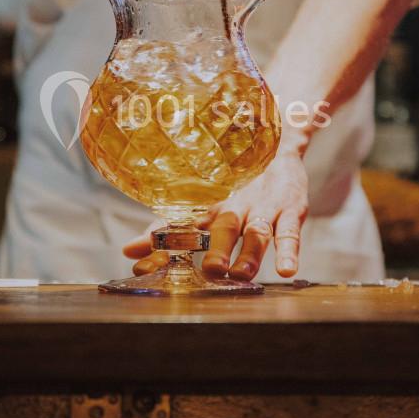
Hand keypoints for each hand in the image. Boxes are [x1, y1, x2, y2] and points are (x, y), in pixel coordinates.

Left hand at [122, 151, 309, 280]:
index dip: (164, 243)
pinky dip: (290, 249)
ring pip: (256, 232)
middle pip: (223, 229)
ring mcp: (263, 208)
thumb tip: (127, 251)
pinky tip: (288, 269)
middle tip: (209, 270)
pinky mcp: (291, 207)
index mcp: (208, 208)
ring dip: (250, 253)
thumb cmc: (236, 185)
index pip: (183, 226)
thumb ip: (168, 230)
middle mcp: (233, 207)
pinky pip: (291, 230)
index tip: (140, 263)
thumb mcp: (205, 207)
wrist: (278, 144)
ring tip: (242, 274)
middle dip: (215, 249)